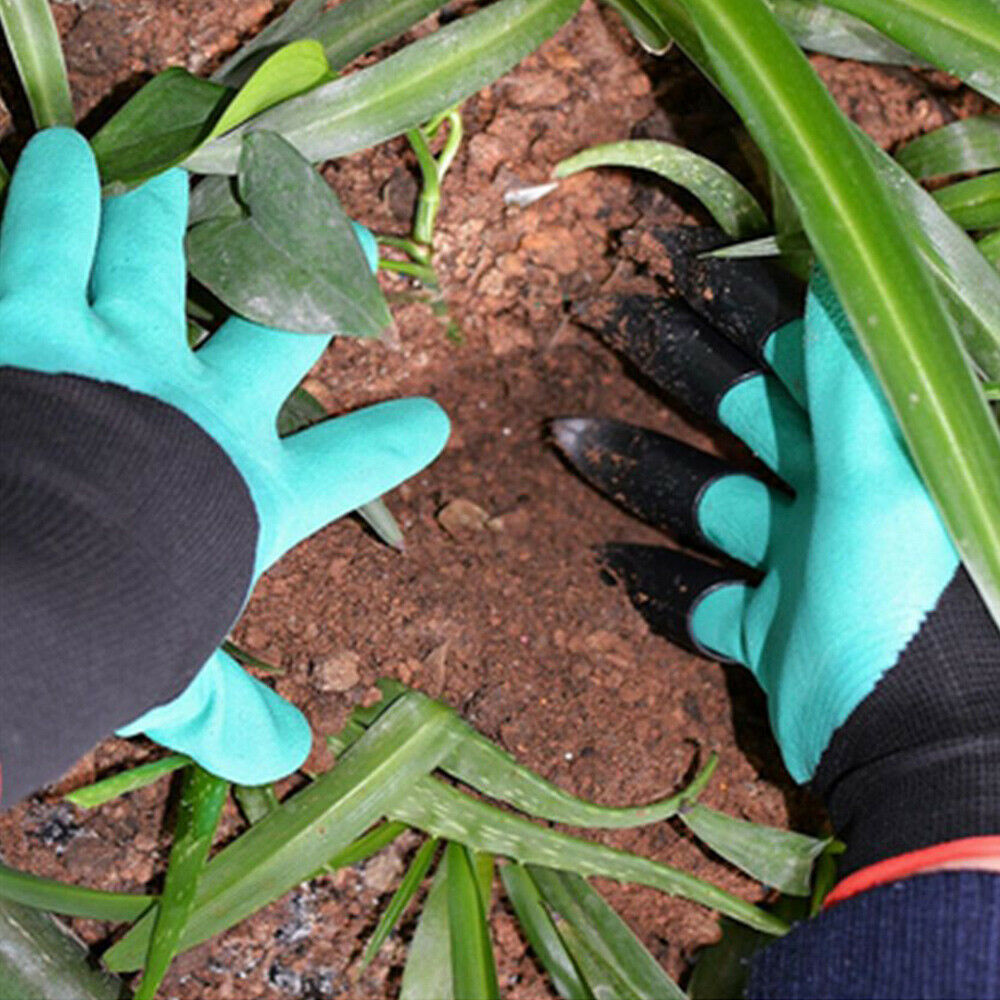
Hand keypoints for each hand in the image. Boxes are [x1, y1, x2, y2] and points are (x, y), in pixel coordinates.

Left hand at [0, 129, 448, 783]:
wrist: (35, 579)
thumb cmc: (115, 630)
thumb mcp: (175, 684)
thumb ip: (228, 716)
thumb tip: (286, 762)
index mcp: (246, 493)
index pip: (345, 470)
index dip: (392, 446)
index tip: (433, 422)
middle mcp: (201, 407)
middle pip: (281, 327)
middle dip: (323, 283)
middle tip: (353, 245)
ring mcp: (122, 351)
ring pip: (165, 260)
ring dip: (180, 215)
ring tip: (190, 172)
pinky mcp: (34, 315)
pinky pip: (50, 239)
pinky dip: (57, 194)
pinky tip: (62, 154)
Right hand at [557, 227, 996, 783]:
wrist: (919, 758)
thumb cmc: (911, 610)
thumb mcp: (886, 484)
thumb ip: (852, 388)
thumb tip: (833, 277)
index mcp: (871, 449)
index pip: (798, 353)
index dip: (739, 304)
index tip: (674, 264)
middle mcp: (835, 493)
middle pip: (740, 412)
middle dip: (673, 363)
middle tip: (603, 316)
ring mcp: (797, 560)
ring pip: (705, 498)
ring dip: (635, 466)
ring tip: (564, 433)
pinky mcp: (766, 624)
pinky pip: (700, 593)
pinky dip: (657, 578)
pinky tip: (609, 554)